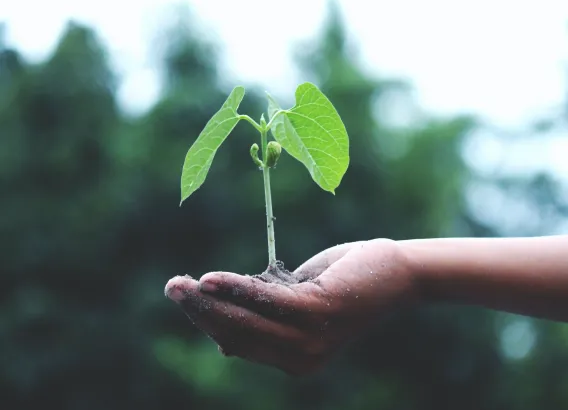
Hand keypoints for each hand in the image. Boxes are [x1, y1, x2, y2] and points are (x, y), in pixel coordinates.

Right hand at [164, 238, 416, 375]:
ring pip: (245, 320)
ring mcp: (309, 339)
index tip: (185, 298)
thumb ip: (265, 318)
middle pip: (236, 334)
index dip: (208, 322)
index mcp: (294, 359)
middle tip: (171, 287)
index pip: (239, 342)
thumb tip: (222, 342)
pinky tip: (210, 279)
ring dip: (208, 301)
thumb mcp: (298, 303)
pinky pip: (266, 300)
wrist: (396, 273)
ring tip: (180, 284)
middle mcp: (300, 359)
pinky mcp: (318, 313)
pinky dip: (236, 288)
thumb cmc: (345, 283)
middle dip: (199, 312)